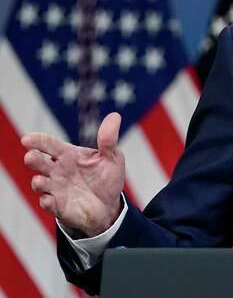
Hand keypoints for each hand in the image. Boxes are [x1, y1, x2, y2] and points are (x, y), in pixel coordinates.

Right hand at [21, 112, 125, 236]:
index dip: (38, 140)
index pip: (49, 144)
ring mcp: (56, 188)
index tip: (27, 139)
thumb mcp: (112, 157)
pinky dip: (47, 201)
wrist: (109, 205)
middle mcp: (58, 170)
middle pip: (38, 162)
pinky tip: (49, 199)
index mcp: (68, 155)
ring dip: (38, 181)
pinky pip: (48, 203)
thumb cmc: (106, 177)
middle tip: (30, 157)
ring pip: (39, 183)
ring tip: (41, 180)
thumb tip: (115, 116)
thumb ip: (109, 139)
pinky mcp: (58, 206)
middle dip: (33, 159)